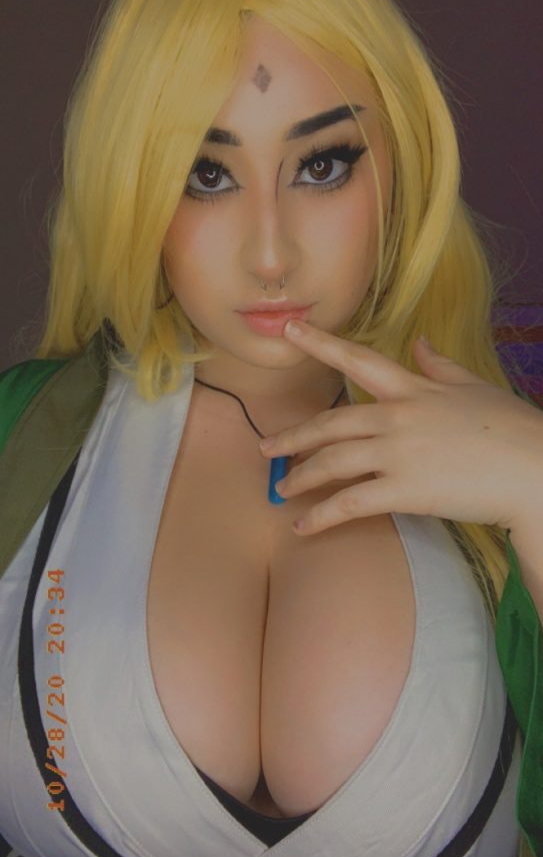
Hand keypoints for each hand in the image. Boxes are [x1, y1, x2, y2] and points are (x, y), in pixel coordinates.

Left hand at [258, 320, 542, 535]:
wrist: (532, 469)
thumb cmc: (511, 427)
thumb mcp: (473, 386)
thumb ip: (439, 365)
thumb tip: (420, 342)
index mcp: (413, 388)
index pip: (358, 360)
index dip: (321, 344)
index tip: (290, 331)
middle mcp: (396, 416)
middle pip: (331, 423)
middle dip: (295, 436)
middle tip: (267, 448)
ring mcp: (397, 453)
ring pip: (332, 462)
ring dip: (301, 476)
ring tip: (283, 488)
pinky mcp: (403, 490)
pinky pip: (350, 503)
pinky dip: (321, 515)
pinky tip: (302, 525)